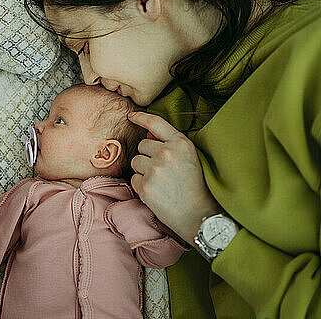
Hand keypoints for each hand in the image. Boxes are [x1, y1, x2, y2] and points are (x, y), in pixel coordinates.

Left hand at [128, 112, 220, 245]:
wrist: (201, 216)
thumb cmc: (197, 187)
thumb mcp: (190, 158)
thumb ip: (170, 143)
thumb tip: (147, 133)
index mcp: (181, 143)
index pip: (156, 122)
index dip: (141, 117)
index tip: (131, 115)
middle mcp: (167, 153)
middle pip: (142, 145)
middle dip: (148, 156)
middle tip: (164, 172)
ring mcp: (155, 169)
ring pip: (136, 161)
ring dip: (143, 171)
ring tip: (161, 183)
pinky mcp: (145, 186)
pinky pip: (133, 179)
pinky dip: (141, 186)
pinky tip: (157, 192)